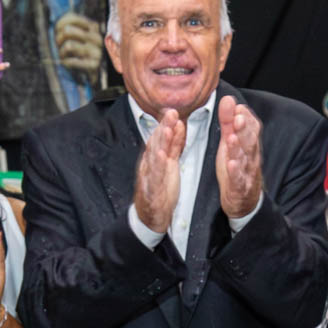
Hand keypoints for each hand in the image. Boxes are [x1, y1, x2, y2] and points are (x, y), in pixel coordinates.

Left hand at [54, 12, 102, 74]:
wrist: (90, 73)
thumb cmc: (77, 49)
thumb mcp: (73, 33)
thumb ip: (66, 24)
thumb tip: (62, 28)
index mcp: (93, 26)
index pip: (71, 18)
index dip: (59, 26)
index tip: (60, 33)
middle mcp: (97, 37)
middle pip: (67, 31)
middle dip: (58, 39)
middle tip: (60, 46)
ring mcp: (97, 52)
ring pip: (68, 46)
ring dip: (61, 52)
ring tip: (64, 55)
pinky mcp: (93, 65)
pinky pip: (71, 61)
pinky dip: (66, 62)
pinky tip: (68, 63)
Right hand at [134, 110, 185, 234]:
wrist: (150, 216)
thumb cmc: (160, 189)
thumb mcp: (170, 163)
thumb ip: (174, 144)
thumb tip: (178, 124)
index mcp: (155, 158)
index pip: (160, 138)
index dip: (166, 124)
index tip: (173, 111)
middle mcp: (150, 165)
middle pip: (156, 144)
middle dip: (163, 128)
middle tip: (171, 114)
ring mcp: (149, 178)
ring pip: (154, 158)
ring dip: (160, 143)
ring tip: (167, 130)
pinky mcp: (151, 191)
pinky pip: (155, 178)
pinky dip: (157, 167)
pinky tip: (161, 157)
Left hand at [215, 96, 262, 218]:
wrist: (243, 201)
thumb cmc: (236, 167)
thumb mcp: (230, 142)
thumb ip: (228, 122)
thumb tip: (228, 99)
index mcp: (249, 144)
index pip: (252, 128)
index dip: (246, 118)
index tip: (237, 108)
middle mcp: (251, 156)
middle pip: (249, 141)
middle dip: (244, 128)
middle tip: (238, 117)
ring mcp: (247, 172)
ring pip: (245, 159)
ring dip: (238, 148)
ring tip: (231, 137)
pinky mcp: (240, 187)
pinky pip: (238, 179)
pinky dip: (236, 172)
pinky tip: (231, 164)